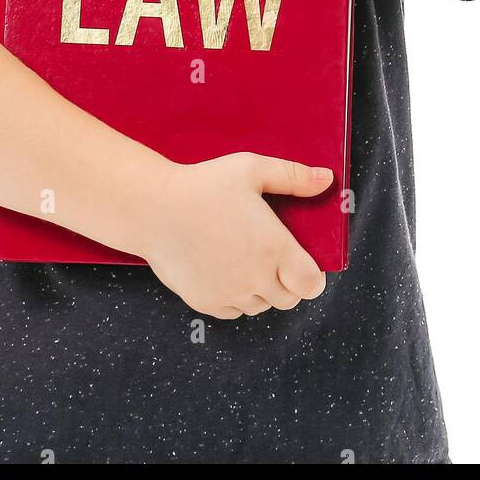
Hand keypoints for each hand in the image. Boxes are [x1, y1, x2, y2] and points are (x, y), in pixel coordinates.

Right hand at [141, 153, 331, 319]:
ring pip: (261, 306)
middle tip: (270, 255)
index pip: (311, 285)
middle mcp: (256, 278)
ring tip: (244, 259)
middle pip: (289, 299)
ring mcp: (230, 294)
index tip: (301, 261)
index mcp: (274, 248)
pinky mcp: (206, 302)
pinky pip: (233, 311)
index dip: (311, 276)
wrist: (153, 209)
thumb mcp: (252, 169)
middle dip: (287, 281)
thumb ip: (292, 176)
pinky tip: (223, 269)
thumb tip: (326, 180)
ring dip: (261, 290)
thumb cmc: (203, 185)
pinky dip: (235, 297)